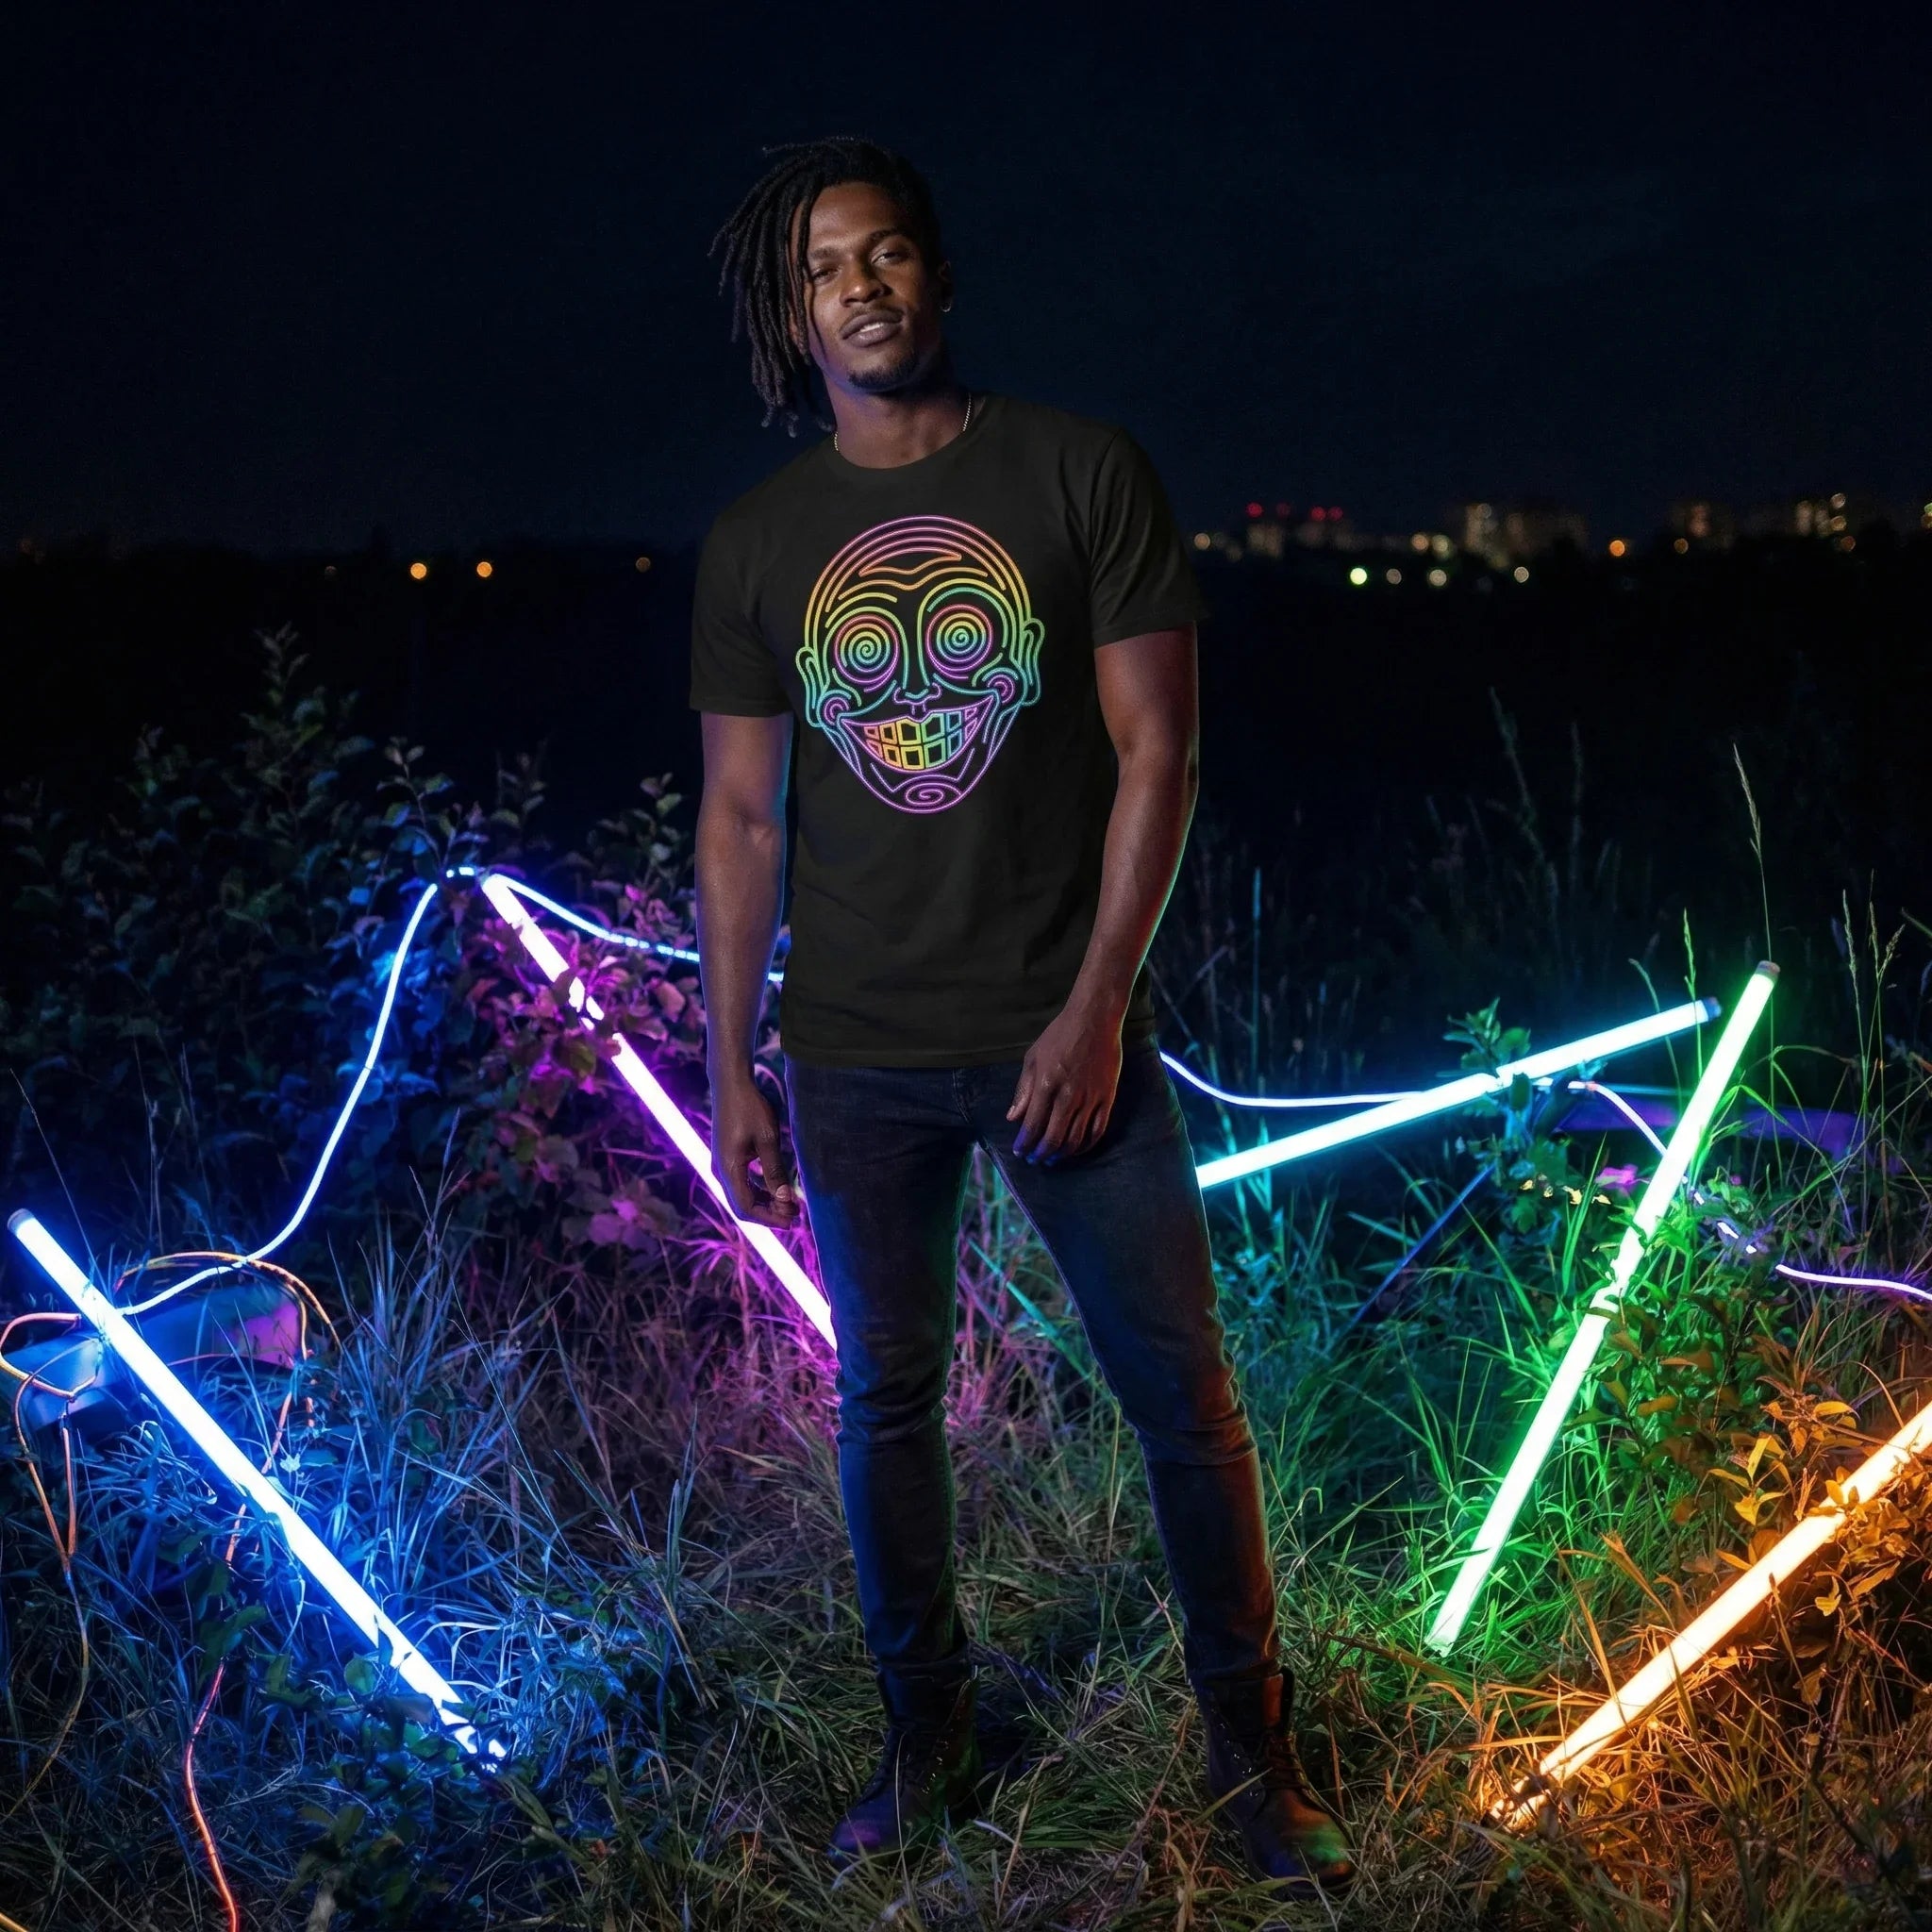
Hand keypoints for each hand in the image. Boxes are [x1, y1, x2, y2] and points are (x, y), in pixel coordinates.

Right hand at [709, 1067, 799, 1225]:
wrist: (730, 1084)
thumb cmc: (750, 1108)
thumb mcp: (767, 1139)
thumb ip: (775, 1171)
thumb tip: (785, 1200)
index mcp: (728, 1169)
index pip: (747, 1207)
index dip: (770, 1218)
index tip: (792, 1220)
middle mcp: (720, 1171)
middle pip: (742, 1206)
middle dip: (767, 1214)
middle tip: (794, 1215)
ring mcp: (720, 1165)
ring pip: (741, 1196)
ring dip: (764, 1203)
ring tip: (789, 1204)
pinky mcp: (725, 1158)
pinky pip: (740, 1184)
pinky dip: (758, 1190)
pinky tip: (775, 1189)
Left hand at [1007, 1003, 1123, 1162]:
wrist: (1095, 1020)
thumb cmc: (1059, 1036)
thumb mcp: (1033, 1058)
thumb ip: (1023, 1090)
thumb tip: (1013, 1118)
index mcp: (1046, 1085)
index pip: (1033, 1125)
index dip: (1024, 1143)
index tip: (1019, 1152)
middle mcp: (1069, 1096)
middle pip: (1053, 1137)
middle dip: (1040, 1154)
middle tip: (1033, 1160)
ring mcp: (1090, 1098)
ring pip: (1076, 1139)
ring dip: (1061, 1153)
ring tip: (1052, 1159)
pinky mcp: (1107, 1098)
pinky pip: (1097, 1131)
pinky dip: (1085, 1146)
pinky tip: (1075, 1149)